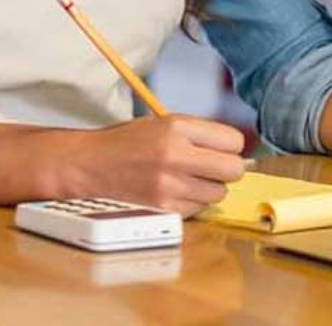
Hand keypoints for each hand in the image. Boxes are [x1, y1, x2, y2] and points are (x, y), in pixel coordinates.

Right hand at [60, 115, 247, 215]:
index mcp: (176, 128)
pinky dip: (193, 201)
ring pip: (219, 193)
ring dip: (210, 186)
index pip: (234, 141)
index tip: (221, 147)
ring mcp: (170, 185)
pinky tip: (176, 190)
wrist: (92, 164)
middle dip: (228, 168)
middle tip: (212, 165)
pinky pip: (199, 208)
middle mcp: (175, 156)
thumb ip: (201, 133)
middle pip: (234, 170)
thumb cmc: (130, 141)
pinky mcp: (164, 208)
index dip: (230, 145)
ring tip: (189, 177)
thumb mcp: (164, 123)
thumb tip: (239, 150)